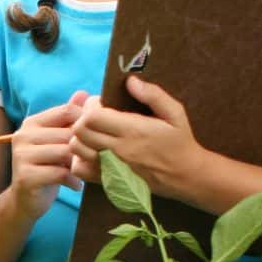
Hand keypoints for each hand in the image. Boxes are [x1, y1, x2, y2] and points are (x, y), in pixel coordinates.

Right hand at [7, 91, 91, 218]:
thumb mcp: (57, 141)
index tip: (93, 138)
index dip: (85, 123)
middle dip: (83, 147)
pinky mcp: (26, 176)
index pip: (67, 111)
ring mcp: (21, 156)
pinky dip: (72, 180)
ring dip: (79, 164)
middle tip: (93, 160)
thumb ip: (68, 118)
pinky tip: (75, 185)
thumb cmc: (47, 168)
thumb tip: (84, 94)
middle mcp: (23, 136)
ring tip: (84, 172)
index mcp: (32, 123)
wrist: (25, 201)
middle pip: (68, 133)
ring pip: (65, 152)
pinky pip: (60, 173)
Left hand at [69, 76, 206, 195]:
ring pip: (76, 149)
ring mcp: (111, 167)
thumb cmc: (179, 141)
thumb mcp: (174, 113)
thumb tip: (130, 80)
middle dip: (82, 119)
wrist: (185, 176)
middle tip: (95, 116)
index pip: (92, 116)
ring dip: (80, 137)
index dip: (91, 106)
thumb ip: (153, 95)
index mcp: (132, 130)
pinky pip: (79, 169)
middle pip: (79, 131)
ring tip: (93, 133)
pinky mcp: (108, 180)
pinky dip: (79, 159)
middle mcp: (117, 150)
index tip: (101, 103)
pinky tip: (93, 151)